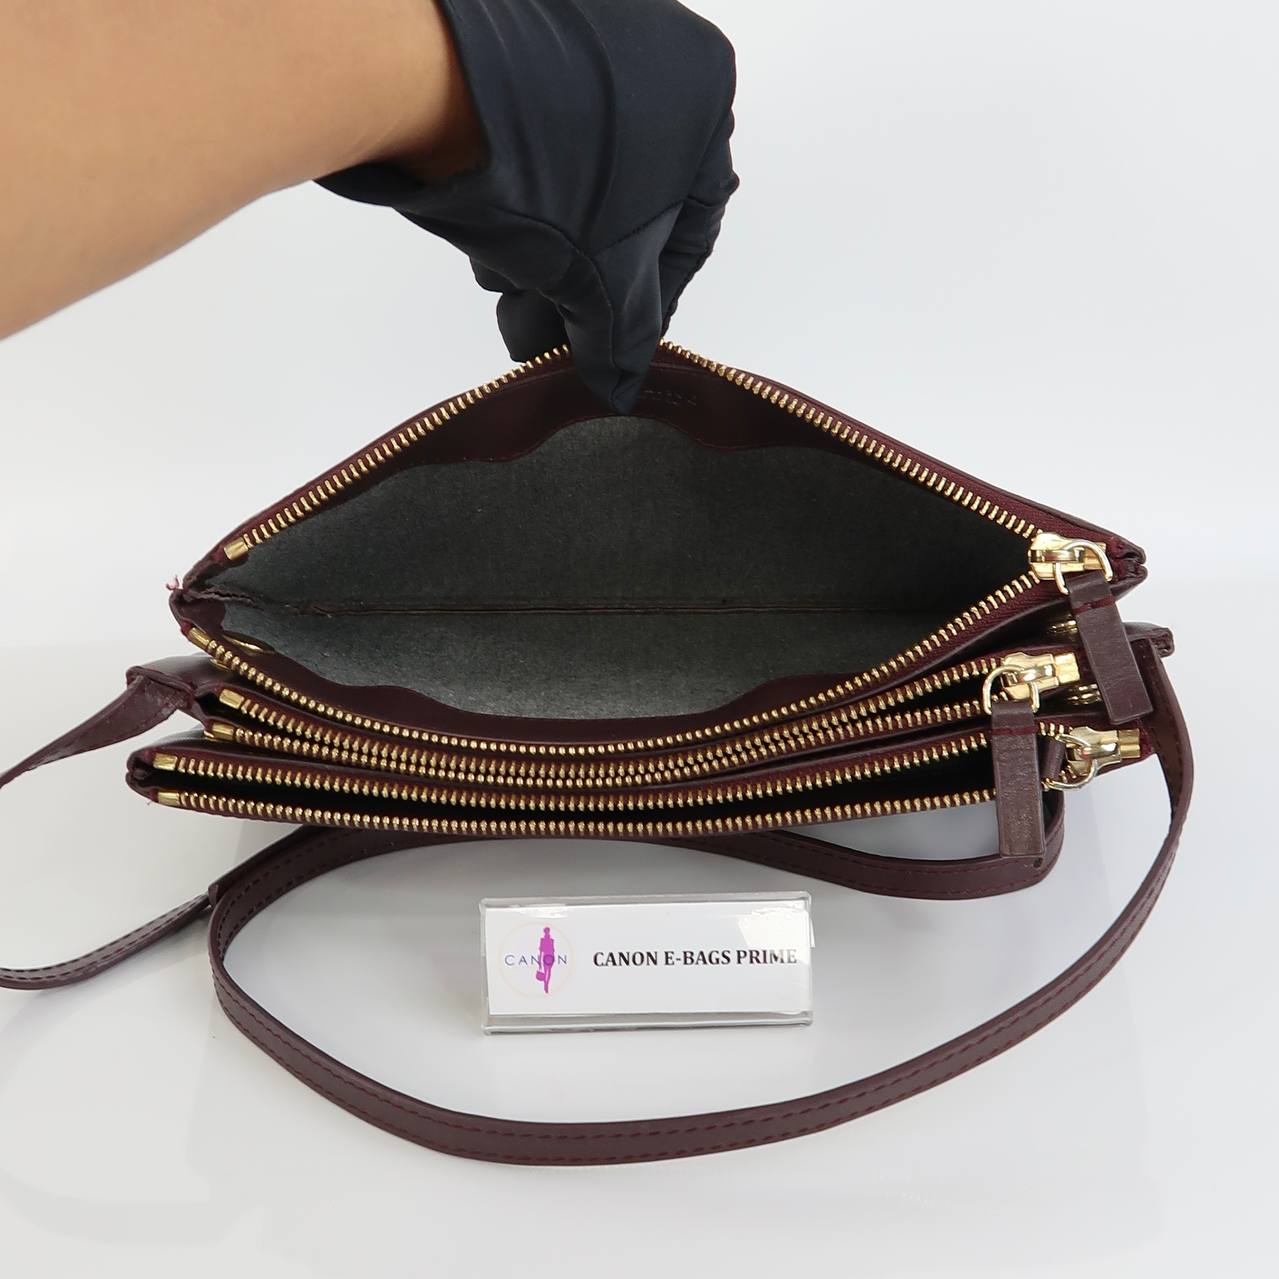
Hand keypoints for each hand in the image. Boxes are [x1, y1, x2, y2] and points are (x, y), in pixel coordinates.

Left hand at [316, 0, 738, 411]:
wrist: (435, 84)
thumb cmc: (551, 169)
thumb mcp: (602, 280)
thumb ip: (622, 338)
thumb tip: (619, 384)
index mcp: (704, 98)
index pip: (688, 234)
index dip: (646, 304)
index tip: (611, 344)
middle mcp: (653, 57)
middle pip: (624, 209)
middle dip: (579, 278)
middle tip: (545, 324)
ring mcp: (583, 44)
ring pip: (574, 179)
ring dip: (542, 244)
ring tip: (506, 277)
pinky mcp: (517, 45)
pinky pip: (530, 140)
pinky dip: (515, 190)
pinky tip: (485, 227)